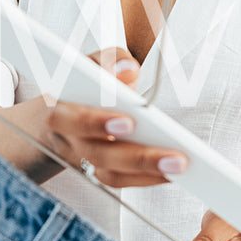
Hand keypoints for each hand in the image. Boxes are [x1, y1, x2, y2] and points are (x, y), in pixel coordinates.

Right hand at [38, 47, 187, 186]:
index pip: (72, 118)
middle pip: (98, 152)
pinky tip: (174, 172)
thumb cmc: (87, 84)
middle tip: (173, 157)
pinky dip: (148, 178)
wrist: (66, 109)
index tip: (129, 123)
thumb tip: (128, 68)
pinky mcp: (101, 170)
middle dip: (137, 156)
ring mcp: (85, 158)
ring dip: (147, 171)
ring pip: (110, 172)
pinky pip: (121, 180)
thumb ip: (109, 60)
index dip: (96, 123)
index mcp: (61, 109)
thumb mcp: (94, 65)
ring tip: (180, 166)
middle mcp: (70, 139)